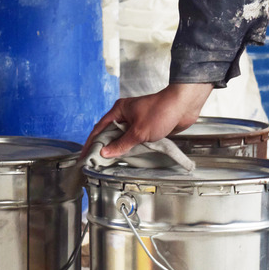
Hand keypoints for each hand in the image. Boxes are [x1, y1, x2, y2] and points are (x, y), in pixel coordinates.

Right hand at [82, 83, 213, 158]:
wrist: (183, 106)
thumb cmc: (160, 112)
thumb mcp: (138, 131)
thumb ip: (122, 143)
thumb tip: (105, 152)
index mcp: (119, 110)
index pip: (99, 128)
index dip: (92, 143)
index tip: (85, 155)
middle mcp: (126, 115)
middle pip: (110, 134)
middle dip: (104, 147)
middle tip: (97, 162)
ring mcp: (137, 121)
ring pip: (123, 138)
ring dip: (119, 148)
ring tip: (110, 163)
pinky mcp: (147, 128)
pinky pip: (135, 140)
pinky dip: (131, 148)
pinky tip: (128, 157)